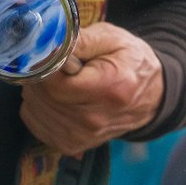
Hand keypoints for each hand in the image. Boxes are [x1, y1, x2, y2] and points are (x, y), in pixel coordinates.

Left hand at [19, 22, 163, 155]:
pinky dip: (38, 106)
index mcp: (109, 89)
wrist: (150, 96)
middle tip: (54, 61)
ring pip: (35, 109)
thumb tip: (51, 41)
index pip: (56, 84)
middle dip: (40, 74)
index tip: (49, 52)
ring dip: (38, 90)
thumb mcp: (112, 39)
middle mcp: (94, 120)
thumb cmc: (129, 61)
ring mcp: (82, 137)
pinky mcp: (71, 145)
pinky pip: (35, 122)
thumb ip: (81, 40)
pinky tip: (56, 94)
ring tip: (58, 77)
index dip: (45, 65)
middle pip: (44, 97)